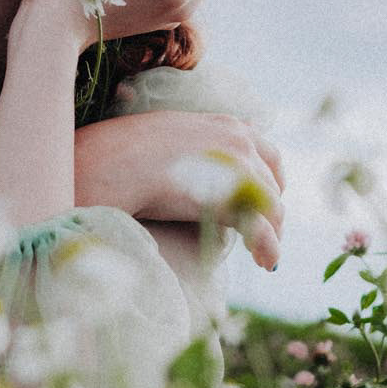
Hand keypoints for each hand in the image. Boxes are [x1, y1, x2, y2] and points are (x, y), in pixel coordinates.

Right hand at [74, 109, 284, 270]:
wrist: (113, 163)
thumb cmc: (127, 151)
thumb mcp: (170, 133)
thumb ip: (195, 143)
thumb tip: (194, 160)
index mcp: (226, 125)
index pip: (267, 152)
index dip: (268, 180)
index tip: (262, 200)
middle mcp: (240, 140)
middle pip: (273, 182)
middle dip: (270, 209)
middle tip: (263, 231)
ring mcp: (239, 167)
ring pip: (271, 207)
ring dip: (272, 232)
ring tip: (263, 254)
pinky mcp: (231, 199)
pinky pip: (260, 228)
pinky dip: (268, 247)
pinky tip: (264, 261)